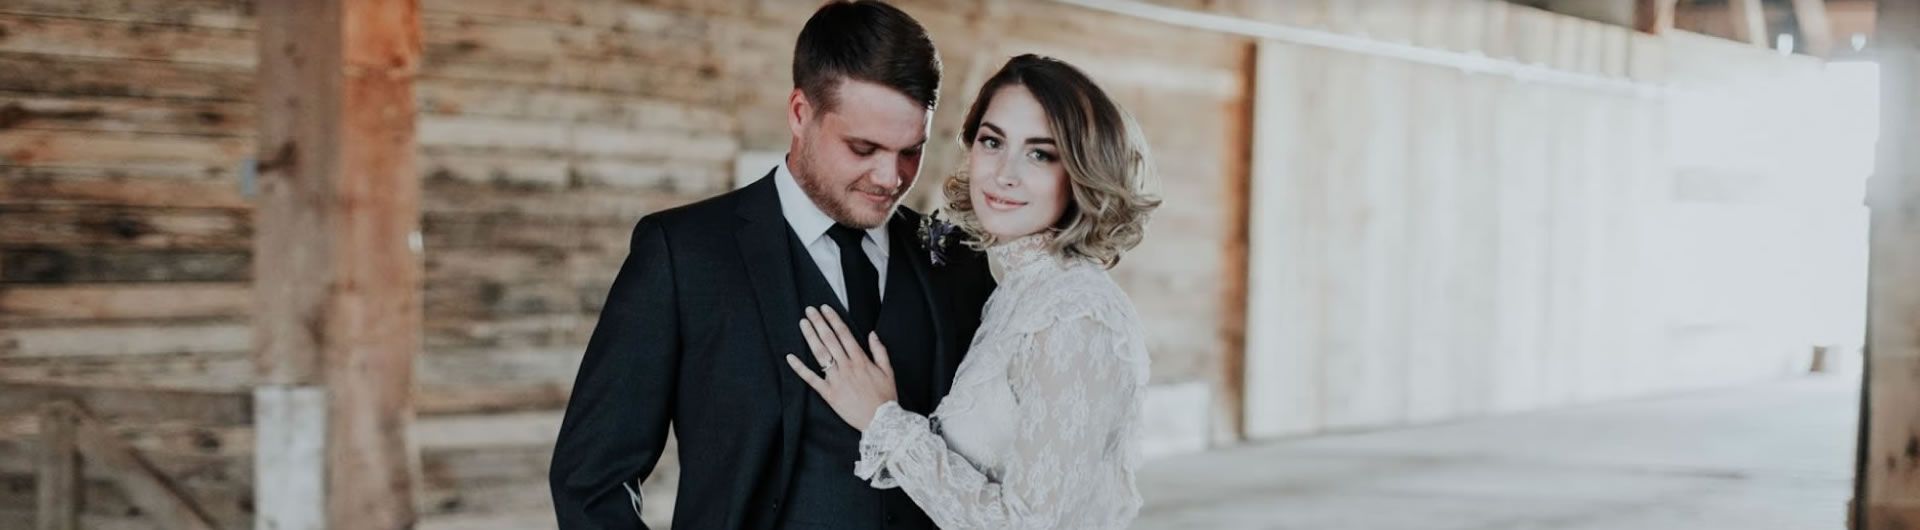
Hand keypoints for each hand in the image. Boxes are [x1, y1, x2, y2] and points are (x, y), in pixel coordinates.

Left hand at [784, 305, 897, 431]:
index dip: (834, 320)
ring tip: (803, 324)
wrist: (882, 422)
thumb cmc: (885, 398)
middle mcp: (847, 367)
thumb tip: (872, 334)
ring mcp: (836, 380)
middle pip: (830, 340)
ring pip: (820, 354)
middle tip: (809, 310)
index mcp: (861, 360)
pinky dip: (800, 368)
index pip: (844, 334)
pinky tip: (790, 357)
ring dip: (810, 337)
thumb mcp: (889, 372)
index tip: (825, 309)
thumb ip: (880, 351)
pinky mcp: (829, 394)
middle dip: (819, 323)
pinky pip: (812, 379)